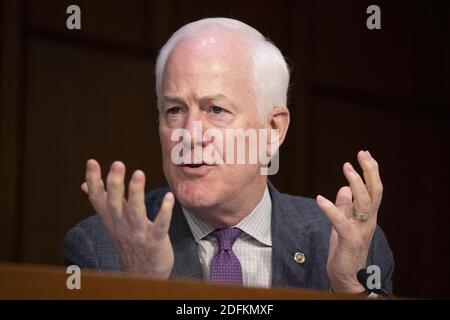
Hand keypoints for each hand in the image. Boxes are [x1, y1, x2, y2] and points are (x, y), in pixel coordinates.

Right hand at [81, 159, 174, 278]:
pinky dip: (165, 212)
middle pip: (114, 204)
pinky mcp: (156, 241)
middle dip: (114, 184)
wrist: (143, 274)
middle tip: (118, 163)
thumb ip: (103, 202)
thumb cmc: (129, 241)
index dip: (93, 181)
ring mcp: (139, 234)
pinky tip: (169, 197)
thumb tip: (84, 184)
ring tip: (139, 173)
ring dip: (136, 193)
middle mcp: (122, 226)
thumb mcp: (113, 222)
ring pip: (135, 212)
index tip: (91, 161)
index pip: (97, 199)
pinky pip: (160, 225)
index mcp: (111, 220)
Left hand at [316, 150, 382, 293]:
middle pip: (375, 192)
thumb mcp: (344, 223)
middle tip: (361, 154)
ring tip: (347, 167)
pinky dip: (331, 209)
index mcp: (368, 215)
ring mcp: (360, 230)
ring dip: (355, 183)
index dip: (371, 171)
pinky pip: (340, 222)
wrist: (347, 276)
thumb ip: (346, 206)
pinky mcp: (349, 240)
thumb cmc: (345, 249)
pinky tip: (320, 199)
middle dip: (369, 171)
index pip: (374, 189)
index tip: (364, 153)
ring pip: (364, 202)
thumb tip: (344, 188)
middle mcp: (368, 221)